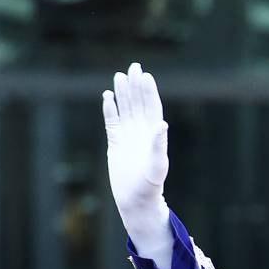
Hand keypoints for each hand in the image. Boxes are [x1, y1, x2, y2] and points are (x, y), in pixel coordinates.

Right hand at [103, 62, 173, 268]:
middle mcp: (141, 132)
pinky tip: (107, 96)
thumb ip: (158, 144)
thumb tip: (161, 124)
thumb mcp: (157, 166)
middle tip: (134, 66)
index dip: (149, 92)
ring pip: (124, 109)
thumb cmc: (150, 186)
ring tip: (119, 76)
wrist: (135, 201)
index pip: (151, 107)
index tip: (145, 76)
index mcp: (153, 135)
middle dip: (136, 86)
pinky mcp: (115, 144)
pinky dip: (109, 109)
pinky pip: (111, 122)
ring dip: (122, 93)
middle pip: (138, 104)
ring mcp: (128, 137)